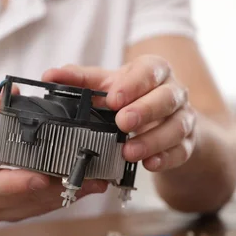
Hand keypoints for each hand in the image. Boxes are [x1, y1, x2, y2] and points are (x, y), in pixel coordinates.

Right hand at [0, 86, 107, 222]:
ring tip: (95, 182)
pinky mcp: (9, 215)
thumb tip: (11, 93)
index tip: (43, 177)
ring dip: (66, 195)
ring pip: (35, 207)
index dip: (19, 182)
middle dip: (58, 188)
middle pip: (23, 199)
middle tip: (89, 178)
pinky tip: (82, 188)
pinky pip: (37, 209)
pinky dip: (60, 199)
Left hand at [42, 55, 195, 171]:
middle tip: (122, 123)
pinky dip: (165, 159)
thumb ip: (80, 80)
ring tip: (128, 151)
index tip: (114, 98)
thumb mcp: (107, 85)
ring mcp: (183, 119)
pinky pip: (181, 151)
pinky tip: (149, 164)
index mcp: (154, 71)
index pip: (150, 71)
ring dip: (152, 140)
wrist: (162, 122)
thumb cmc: (132, 99)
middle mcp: (173, 92)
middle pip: (167, 98)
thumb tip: (49, 76)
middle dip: (145, 110)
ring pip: (176, 127)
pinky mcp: (186, 144)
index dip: (134, 84)